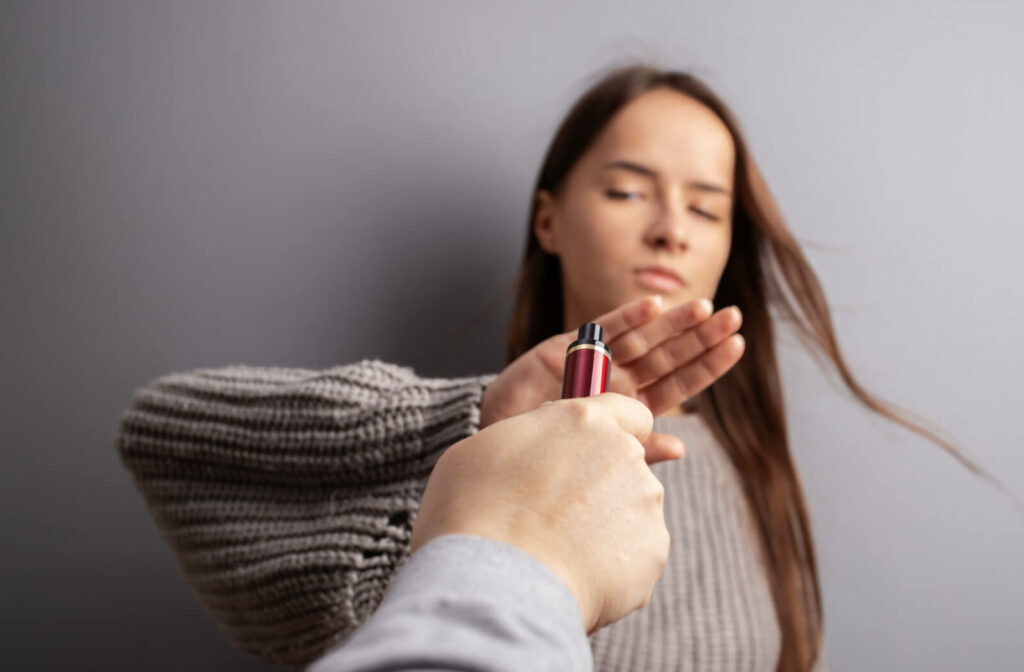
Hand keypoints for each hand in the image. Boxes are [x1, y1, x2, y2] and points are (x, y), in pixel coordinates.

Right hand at [411, 393, 670, 634]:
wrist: (495, 585)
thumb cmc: (473, 513)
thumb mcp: (483, 450)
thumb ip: (529, 438)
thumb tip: (539, 449)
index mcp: (581, 419)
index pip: (627, 410)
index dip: (614, 431)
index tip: (593, 453)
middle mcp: (623, 453)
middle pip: (627, 464)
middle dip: (601, 486)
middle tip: (554, 516)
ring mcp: (644, 501)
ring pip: (631, 511)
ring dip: (605, 527)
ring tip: (556, 552)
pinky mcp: (654, 550)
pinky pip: (636, 555)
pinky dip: (612, 567)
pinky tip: (572, 575)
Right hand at [480, 295, 744, 461]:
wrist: (497, 440)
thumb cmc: (548, 452)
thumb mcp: (600, 453)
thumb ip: (639, 448)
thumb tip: (681, 447)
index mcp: (632, 408)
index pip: (679, 384)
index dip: (707, 364)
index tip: (736, 346)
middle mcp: (619, 381)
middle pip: (668, 356)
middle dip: (700, 336)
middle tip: (734, 317)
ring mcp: (595, 362)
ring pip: (642, 338)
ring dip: (673, 323)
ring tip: (704, 307)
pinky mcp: (568, 347)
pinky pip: (603, 330)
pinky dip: (628, 317)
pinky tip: (654, 305)